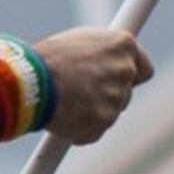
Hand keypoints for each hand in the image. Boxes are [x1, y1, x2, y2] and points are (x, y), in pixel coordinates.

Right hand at [34, 25, 151, 144]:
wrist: (28, 82)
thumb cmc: (47, 59)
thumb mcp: (79, 43)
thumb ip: (101, 54)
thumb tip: (107, 60)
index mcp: (122, 45)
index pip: (144, 68)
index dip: (131, 76)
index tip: (119, 81)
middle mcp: (125, 70)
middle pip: (126, 92)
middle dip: (108, 95)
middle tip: (82, 93)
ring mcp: (116, 97)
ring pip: (110, 112)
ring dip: (93, 111)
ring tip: (66, 102)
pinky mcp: (103, 121)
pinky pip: (95, 129)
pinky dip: (81, 128)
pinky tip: (62, 116)